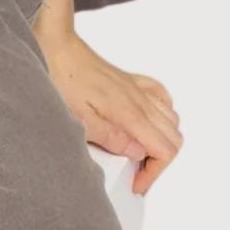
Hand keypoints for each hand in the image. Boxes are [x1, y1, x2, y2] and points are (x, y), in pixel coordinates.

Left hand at [33, 20, 182, 194]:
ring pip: (171, 118)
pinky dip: (162, 112)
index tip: (137, 183)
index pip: (165, 150)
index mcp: (130, 113)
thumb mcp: (79, 119)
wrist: (55, 46)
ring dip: (163, 139)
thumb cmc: (61, 79)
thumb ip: (112, 138)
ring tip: (140, 152)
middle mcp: (140, 100)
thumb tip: (137, 152)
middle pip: (174, 137)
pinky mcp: (129, 80)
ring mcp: (136, 89)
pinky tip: (148, 120)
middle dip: (160, 162)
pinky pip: (161, 96)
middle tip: (137, 174)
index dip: (154, 173)